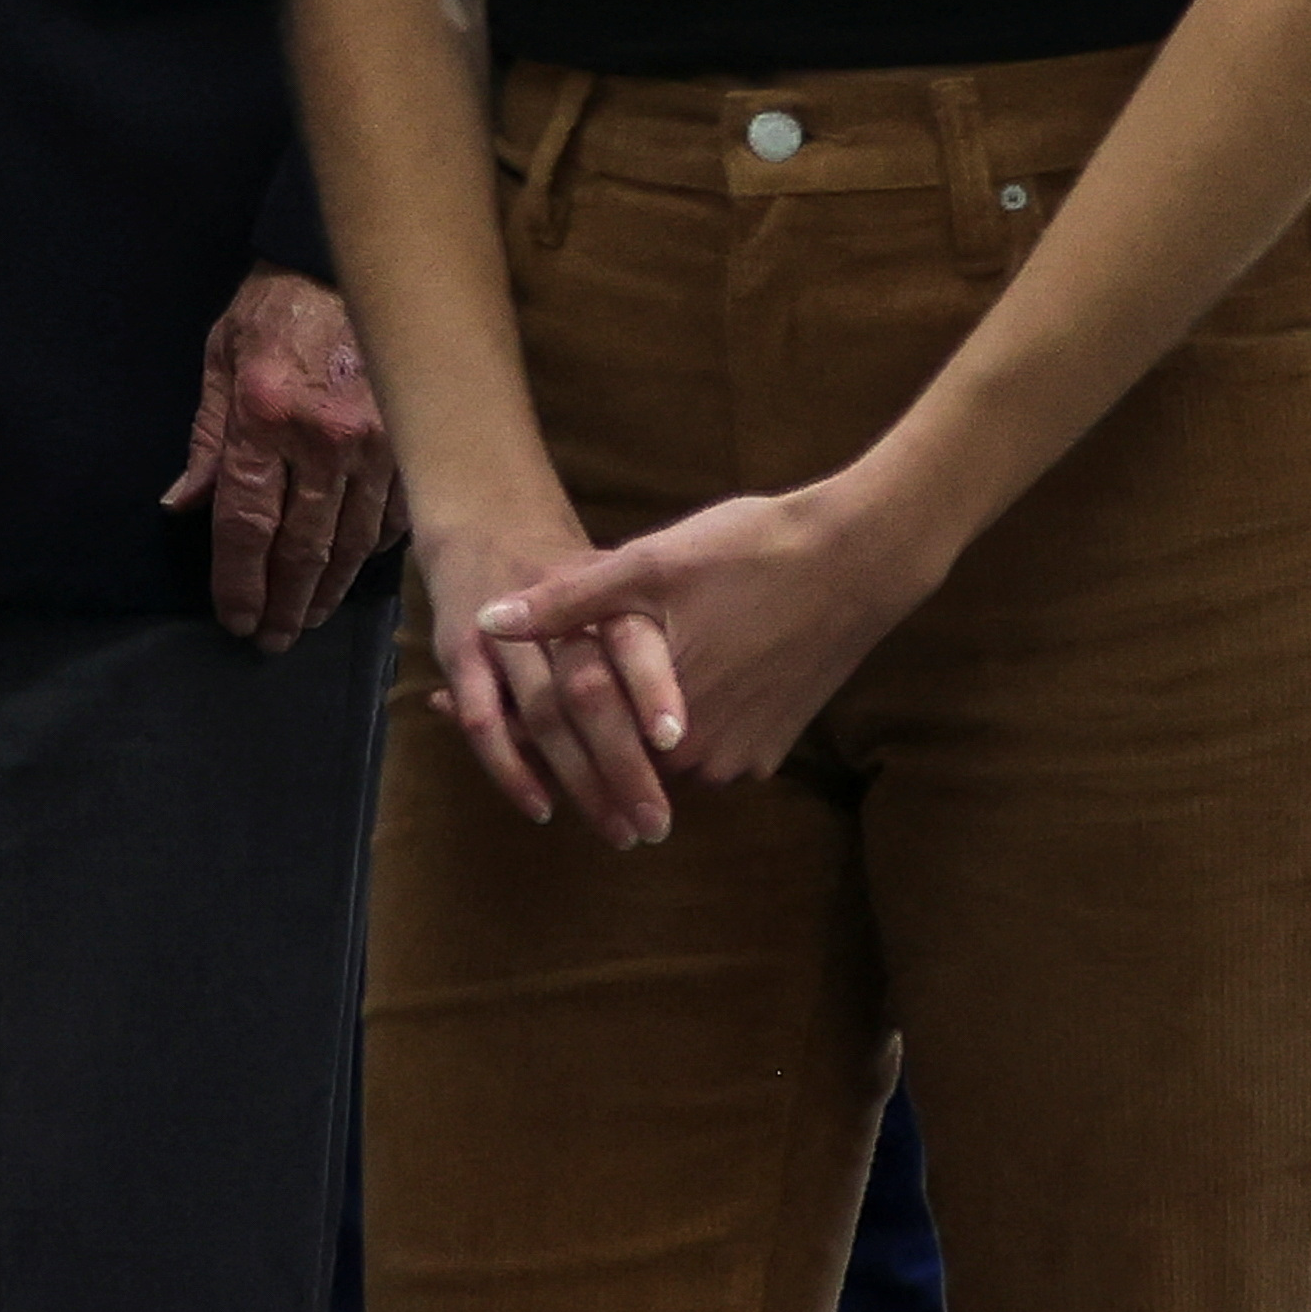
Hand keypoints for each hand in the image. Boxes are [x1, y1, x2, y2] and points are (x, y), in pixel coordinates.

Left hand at [160, 264, 403, 651]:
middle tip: (270, 641)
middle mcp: (323, 441)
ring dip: (327, 591)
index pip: (246, 523)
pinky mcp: (411, 446)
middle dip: (283, 602)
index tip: (233, 620)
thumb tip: (183, 507)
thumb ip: (206, 439)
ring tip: (306, 623)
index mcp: (264, 419)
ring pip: (351, 543)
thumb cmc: (272, 312)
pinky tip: (352, 575)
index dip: (237, 580)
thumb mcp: (219, 360)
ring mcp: (376, 447)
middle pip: (301, 547)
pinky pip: (393, 519)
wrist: (347, 267)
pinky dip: (370, 553)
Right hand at [415, 500, 677, 851]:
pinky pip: (485, 719)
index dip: (652, 688)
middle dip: (624, 766)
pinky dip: (511, 767)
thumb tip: (731, 715)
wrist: (489, 515)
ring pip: (544, 717)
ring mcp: (503, 631)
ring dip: (581, 780)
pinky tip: (540, 806)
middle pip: (589, 694)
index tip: (673, 739)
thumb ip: (674, 638)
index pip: (631, 640)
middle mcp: (553, 611)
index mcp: (602, 587)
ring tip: (620, 831)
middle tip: (657, 826)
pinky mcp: (460, 648)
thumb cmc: (580, 564)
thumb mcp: (635, 571)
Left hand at [479, 475, 944, 789]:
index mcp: (663, 727)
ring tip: (551, 696)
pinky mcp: (774, 743)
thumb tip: (486, 622)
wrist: (860, 558)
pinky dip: (663, 721)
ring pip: (654, 754)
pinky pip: (699, 743)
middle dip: (548, 732)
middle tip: (485, 704)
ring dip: (610, 730)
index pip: (566, 742)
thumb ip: (567, 604)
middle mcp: (704, 759)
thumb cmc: (750, 553)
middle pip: (608, 757)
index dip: (508, 721)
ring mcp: (744, 756)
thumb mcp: (648, 566)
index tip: (450, 705)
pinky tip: (642, 686)